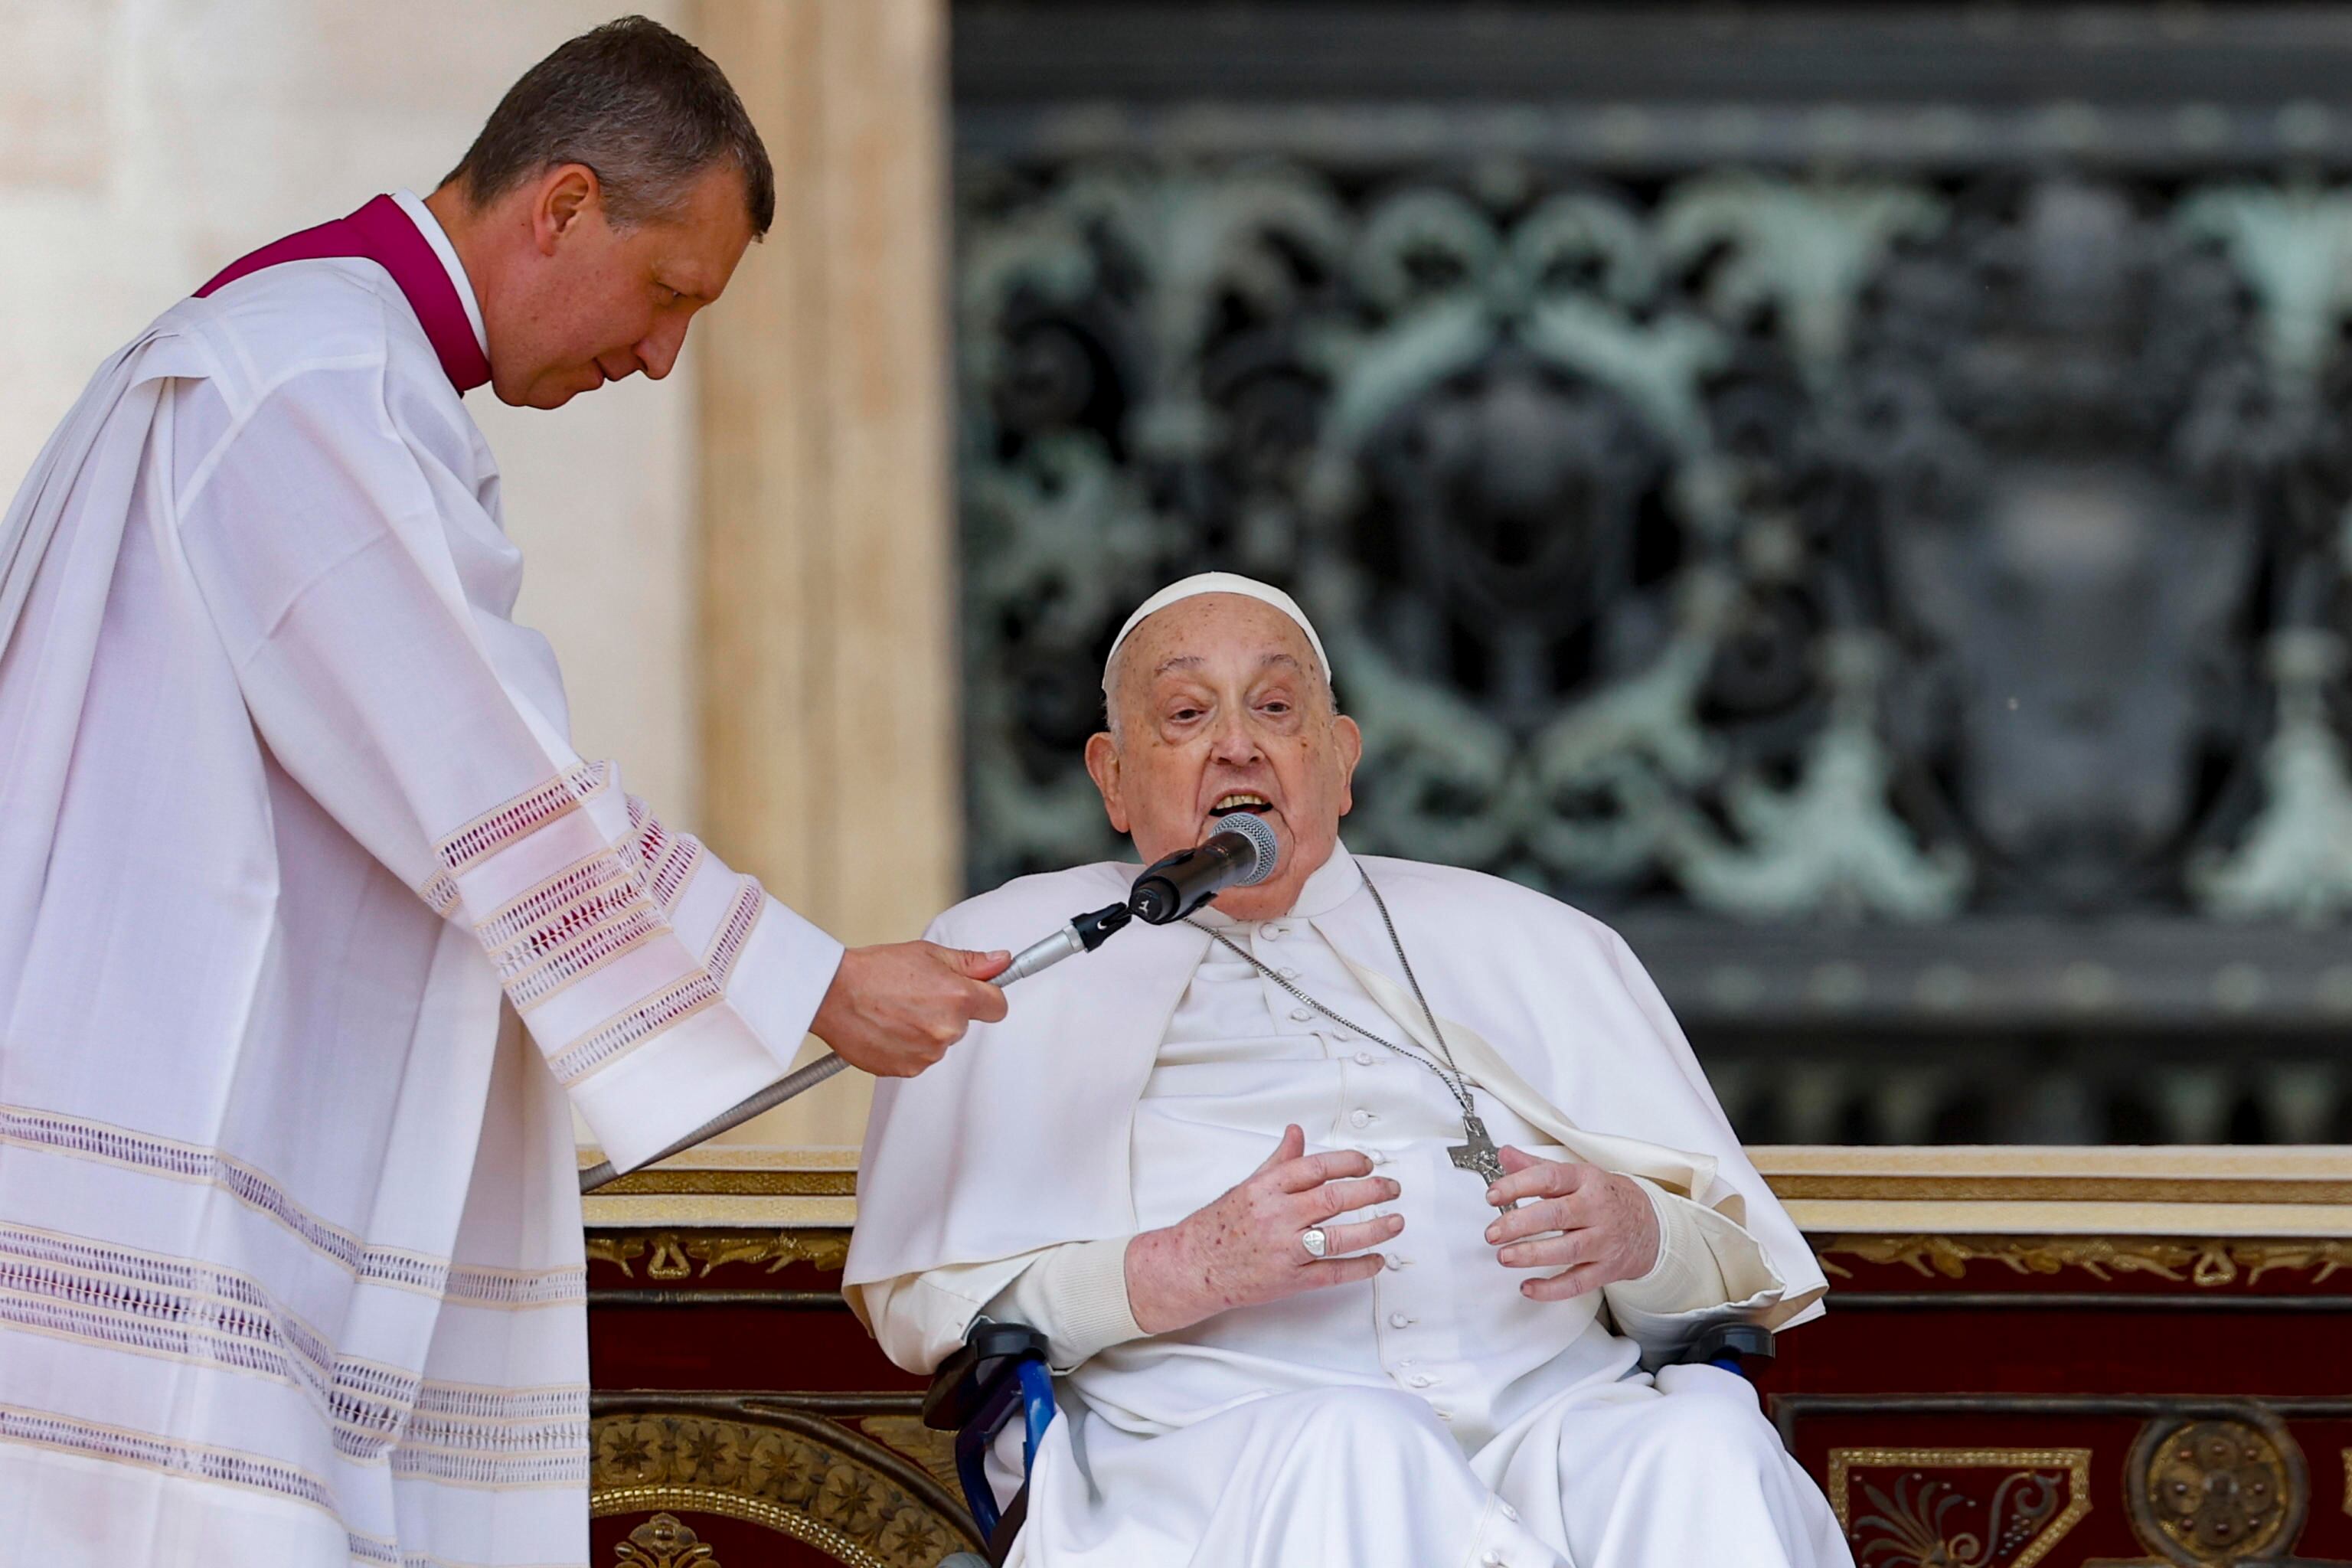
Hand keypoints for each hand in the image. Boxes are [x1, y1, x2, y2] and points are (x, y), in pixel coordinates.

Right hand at [811, 941, 1010, 1077]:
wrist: (833, 994)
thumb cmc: (875, 970)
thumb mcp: (927, 953)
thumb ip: (971, 962)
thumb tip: (1002, 962)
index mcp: (959, 997)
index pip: (998, 1006)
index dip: (986, 997)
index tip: (975, 993)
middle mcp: (948, 1029)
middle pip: (965, 1024)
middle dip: (948, 1011)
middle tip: (917, 995)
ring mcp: (928, 1053)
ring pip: (940, 1042)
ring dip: (926, 1030)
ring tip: (896, 1010)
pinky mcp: (908, 1069)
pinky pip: (920, 1058)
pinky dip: (908, 1046)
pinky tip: (888, 1027)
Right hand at [1125, 1124, 1401, 1333]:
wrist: (1192, 1266)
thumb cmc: (1218, 1226)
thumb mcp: (1247, 1185)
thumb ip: (1279, 1161)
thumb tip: (1296, 1133)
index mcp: (1267, 1188)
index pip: (1317, 1167)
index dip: (1349, 1162)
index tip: (1367, 1163)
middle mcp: (1278, 1216)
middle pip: (1335, 1199)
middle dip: (1372, 1191)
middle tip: (1392, 1187)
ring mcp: (1284, 1249)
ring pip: (1339, 1237)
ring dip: (1374, 1229)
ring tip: (1395, 1221)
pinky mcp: (1289, 1280)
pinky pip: (1332, 1273)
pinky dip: (1359, 1267)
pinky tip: (1377, 1260)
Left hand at [1482, 1148, 1659, 1301]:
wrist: (1651, 1225)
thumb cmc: (1606, 1198)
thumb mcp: (1576, 1175)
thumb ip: (1536, 1167)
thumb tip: (1505, 1156)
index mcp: (1586, 1180)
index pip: (1549, 1178)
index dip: (1518, 1185)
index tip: (1493, 1195)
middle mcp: (1596, 1209)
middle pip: (1556, 1215)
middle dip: (1519, 1224)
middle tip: (1493, 1233)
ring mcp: (1604, 1241)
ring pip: (1567, 1250)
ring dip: (1532, 1255)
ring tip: (1504, 1257)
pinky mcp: (1606, 1269)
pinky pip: (1578, 1282)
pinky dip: (1551, 1289)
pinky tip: (1528, 1286)